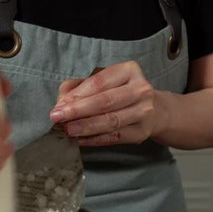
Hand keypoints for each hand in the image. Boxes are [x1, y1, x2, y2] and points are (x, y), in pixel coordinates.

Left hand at [50, 61, 164, 145]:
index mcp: (129, 71)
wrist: (155, 111)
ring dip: (85, 127)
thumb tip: (62, 100)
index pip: (99, 82)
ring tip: (68, 130)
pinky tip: (80, 140)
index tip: (59, 104)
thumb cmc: (122, 93)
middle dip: (78, 111)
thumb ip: (80, 86)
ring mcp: (144, 112)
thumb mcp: (105, 82)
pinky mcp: (141, 132)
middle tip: (57, 117)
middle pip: (105, 101)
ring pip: (110, 121)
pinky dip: (95, 139)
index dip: (77, 94)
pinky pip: (115, 137)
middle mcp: (141, 90)